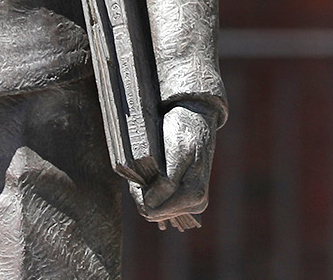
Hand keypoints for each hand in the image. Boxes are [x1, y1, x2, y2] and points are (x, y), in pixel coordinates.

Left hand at [136, 102, 214, 226]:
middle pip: (153, 212)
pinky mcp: (188, 200)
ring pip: (155, 209)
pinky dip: (152, 191)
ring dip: (147, 191)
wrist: (195, 120)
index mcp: (195, 195)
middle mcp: (197, 204)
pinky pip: (161, 204)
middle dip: (143, 193)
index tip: (136, 175)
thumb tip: (151, 206)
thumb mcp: (176, 151)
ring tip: (149, 169)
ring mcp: (193, 204)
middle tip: (142, 170)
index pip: (152, 211)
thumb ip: (167, 182)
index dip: (139, 194)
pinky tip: (155, 175)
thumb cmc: (184, 131)